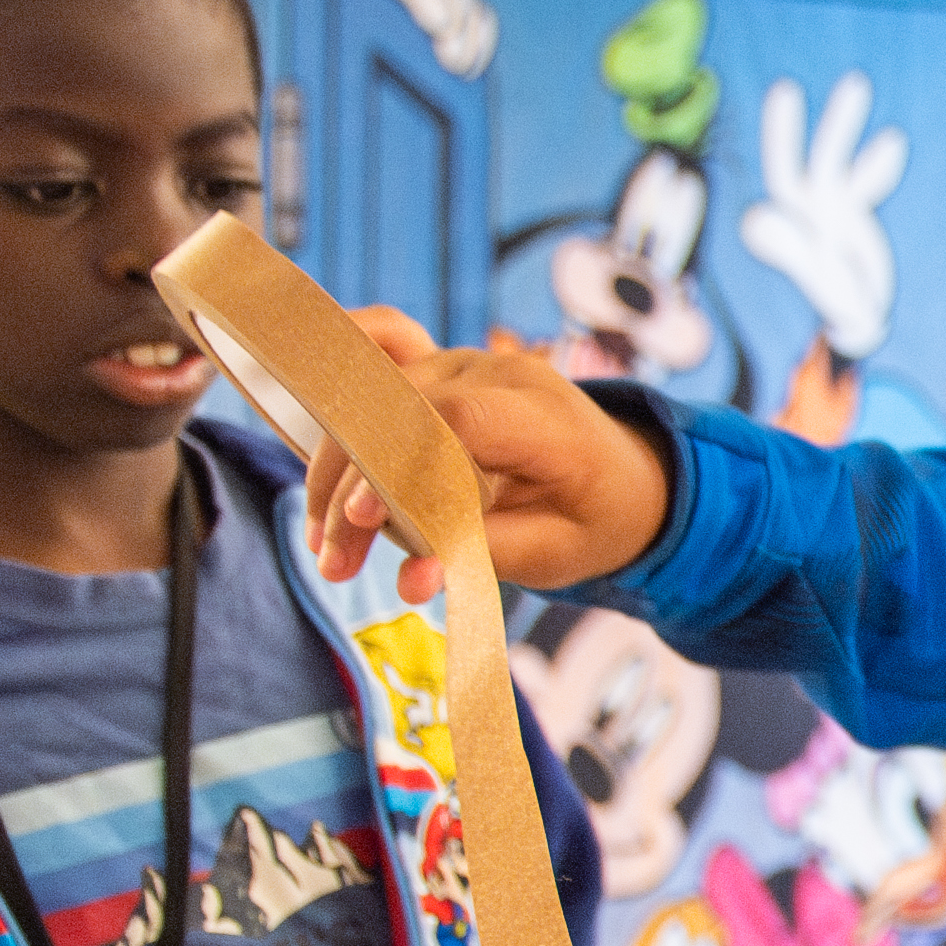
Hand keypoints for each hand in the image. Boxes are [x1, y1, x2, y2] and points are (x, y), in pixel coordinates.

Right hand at [299, 306, 674, 593]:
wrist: (625, 477)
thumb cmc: (591, 518)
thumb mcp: (553, 553)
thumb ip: (482, 558)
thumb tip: (411, 581)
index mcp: (545, 414)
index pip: (458, 419)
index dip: (400, 463)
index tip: (360, 520)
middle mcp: (499, 372)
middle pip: (400, 411)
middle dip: (353, 488)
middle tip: (332, 564)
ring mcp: (463, 364)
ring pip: (374, 404)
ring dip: (337, 474)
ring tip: (327, 551)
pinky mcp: (436, 372)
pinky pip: (376, 372)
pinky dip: (343, 424)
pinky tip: (320, 467)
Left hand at [739, 71, 906, 357]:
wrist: (863, 321)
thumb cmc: (841, 309)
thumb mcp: (822, 281)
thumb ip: (788, 249)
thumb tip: (755, 212)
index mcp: (788, 226)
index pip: (783, 175)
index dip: (783, 135)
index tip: (788, 95)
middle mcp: (801, 212)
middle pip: (798, 160)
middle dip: (794, 127)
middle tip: (790, 89)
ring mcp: (824, 210)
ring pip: (831, 160)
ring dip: (844, 125)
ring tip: (857, 83)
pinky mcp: (848, 213)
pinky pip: (861, 180)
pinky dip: (875, 164)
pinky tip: (892, 142)